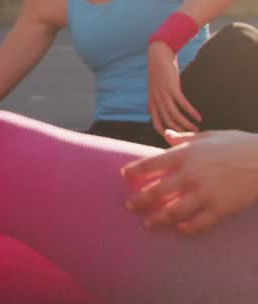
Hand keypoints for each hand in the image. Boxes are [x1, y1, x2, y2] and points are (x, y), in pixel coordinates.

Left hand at [122, 129, 257, 234]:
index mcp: (185, 155)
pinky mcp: (220, 208)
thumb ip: (186, 138)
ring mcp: (205, 193)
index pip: (151, 164)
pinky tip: (180, 230)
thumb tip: (168, 135)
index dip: (135, 171)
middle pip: (156, 191)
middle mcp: (190, 175)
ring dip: (158, 219)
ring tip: (148, 224)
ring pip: (173, 211)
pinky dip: (188, 228)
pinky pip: (199, 222)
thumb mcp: (210, 136)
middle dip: (140, 200)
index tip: (124, 176)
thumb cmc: (239, 145)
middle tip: (130, 206)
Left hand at [147, 42, 200, 136]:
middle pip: (168, 122)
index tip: (176, 141)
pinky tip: (199, 117)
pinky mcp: (172, 89)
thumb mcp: (152, 91)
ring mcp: (163, 95)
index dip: (165, 133)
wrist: (158, 57)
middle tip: (190, 138)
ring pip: (175, 115)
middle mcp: (156, 101)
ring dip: (186, 124)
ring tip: (196, 130)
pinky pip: (182, 104)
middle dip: (180, 132)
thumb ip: (151, 102)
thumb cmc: (157, 74)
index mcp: (152, 103)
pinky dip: (191, 111)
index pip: (156, 124)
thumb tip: (149, 111)